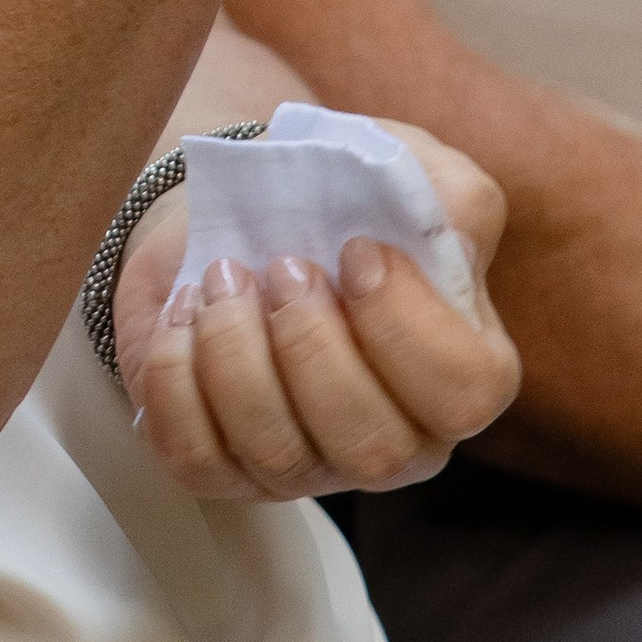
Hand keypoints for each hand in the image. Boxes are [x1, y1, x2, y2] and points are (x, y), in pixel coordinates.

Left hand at [112, 119, 516, 502]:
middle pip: (370, 447)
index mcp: (461, 377)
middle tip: (281, 267)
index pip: (463, 394)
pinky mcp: (225, 468)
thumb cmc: (345, 203)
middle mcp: (395, 440)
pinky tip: (182, 315)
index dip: (405, 327)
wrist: (244, 209)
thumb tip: (447, 246)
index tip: (357, 251)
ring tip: (221, 278)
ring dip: (236, 355)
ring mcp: (308, 465)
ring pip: (277, 454)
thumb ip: (449, 203)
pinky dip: (178, 381)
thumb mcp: (414, 173)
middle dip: (311, 347)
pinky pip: (198, 457)